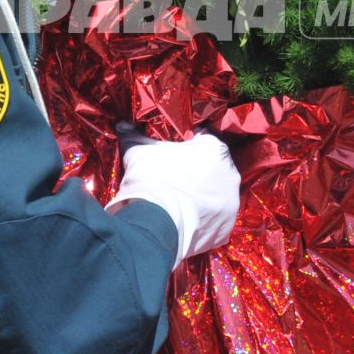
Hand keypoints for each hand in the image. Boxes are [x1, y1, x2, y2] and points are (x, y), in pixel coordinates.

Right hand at [111, 128, 240, 262]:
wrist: (154, 222)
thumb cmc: (151, 179)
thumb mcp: (139, 153)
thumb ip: (134, 136)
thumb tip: (122, 125)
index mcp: (215, 149)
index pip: (203, 141)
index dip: (187, 147)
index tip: (174, 156)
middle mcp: (230, 174)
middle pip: (213, 169)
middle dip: (198, 173)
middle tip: (176, 180)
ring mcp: (231, 202)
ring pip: (216, 195)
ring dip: (202, 197)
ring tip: (180, 202)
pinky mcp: (226, 228)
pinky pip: (215, 220)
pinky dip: (203, 220)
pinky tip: (186, 220)